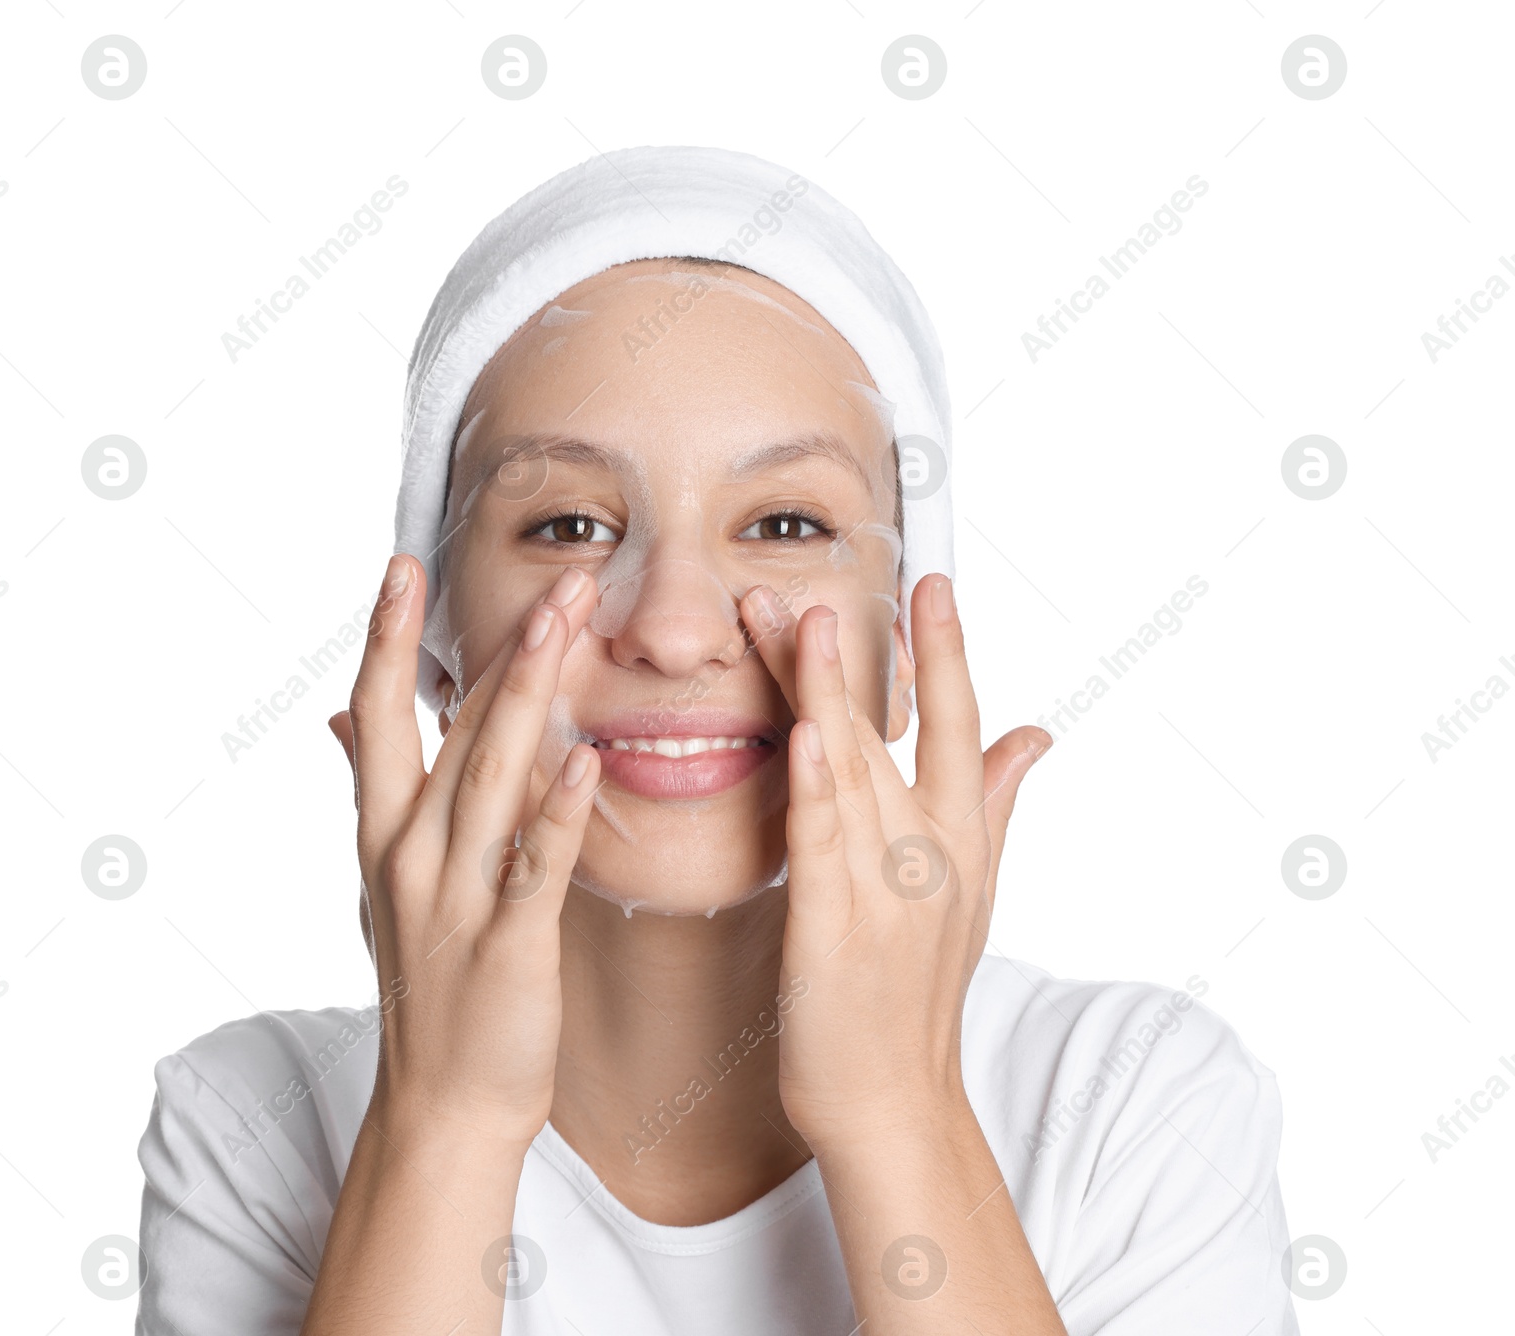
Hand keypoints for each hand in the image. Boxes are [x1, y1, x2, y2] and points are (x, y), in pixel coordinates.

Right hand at [327, 554, 599, 1148]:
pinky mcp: (507, 943)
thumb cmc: (430, 979)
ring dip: (530, 694)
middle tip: (561, 575)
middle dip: (506, 646)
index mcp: (384, 830)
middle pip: (453, 728)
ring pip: (492, 777)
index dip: (389, 638)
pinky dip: (558, 814)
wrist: (444, 1099)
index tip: (402, 564)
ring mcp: (456, 895)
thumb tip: (342, 715)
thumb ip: (376, 790)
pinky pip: (535, 867)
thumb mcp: (383, 877)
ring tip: (567, 622)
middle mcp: (411, 851)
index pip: (380, 714)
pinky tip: (587, 761)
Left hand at [737, 573, 1050, 1147]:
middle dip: (867, 652)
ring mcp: (883, 890)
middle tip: (842, 576)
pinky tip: (807, 735)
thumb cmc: (918, 991)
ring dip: (827, 692)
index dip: (946, 652)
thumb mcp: (974, 890)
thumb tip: (1035, 732)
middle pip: (894, 733)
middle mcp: (929, 854)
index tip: (934, 582)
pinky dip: (818, 787)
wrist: (893, 1098)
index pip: (957, 725)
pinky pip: (823, 846)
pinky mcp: (833, 930)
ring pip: (851, 771)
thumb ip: (994, 801)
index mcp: (959, 839)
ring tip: (807, 620)